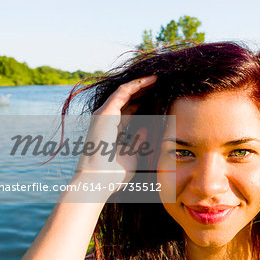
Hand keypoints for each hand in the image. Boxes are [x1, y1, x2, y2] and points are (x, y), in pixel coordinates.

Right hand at [68, 75, 156, 200]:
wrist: (97, 181)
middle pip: (128, 100)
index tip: (160, 97)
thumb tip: (147, 128)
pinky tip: (151, 79)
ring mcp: (104, 115)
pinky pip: (123, 92)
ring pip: (126, 92)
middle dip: (144, 91)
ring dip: (142, 84)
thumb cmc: (114, 173)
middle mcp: (107, 120)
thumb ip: (139, 141)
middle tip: (162, 84)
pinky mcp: (105, 112)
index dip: (144, 103)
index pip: (130, 111)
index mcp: (113, 130)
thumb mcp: (133, 155)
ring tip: (158, 78)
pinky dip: (137, 84)